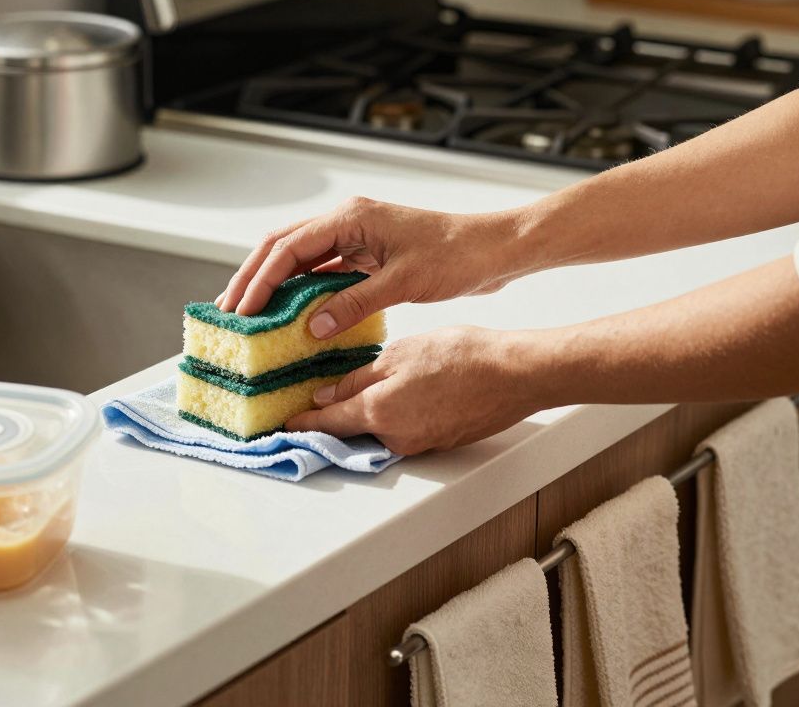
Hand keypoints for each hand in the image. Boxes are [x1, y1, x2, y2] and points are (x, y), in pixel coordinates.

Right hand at [215, 197, 532, 338]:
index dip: (259, 280)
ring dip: (272, 283)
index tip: (242, 310)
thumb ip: (353, 303)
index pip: (287, 248)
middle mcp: (346, 221)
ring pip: (298, 257)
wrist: (493, 249)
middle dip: (252, 277)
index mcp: (350, 218)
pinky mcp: (365, 253)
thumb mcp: (403, 283)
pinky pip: (321, 269)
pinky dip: (300, 289)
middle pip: (282, 246)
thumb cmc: (456, 257)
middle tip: (229, 311)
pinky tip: (288, 311)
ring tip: (249, 312)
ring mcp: (354, 235)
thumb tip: (311, 326)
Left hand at [286, 327, 541, 454]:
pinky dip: (396, 415)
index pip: (326, 423)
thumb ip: (359, 377)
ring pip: (380, 428)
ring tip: (369, 383)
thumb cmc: (462, 356)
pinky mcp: (439, 442)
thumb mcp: (400, 354)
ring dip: (369, 412)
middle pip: (352, 428)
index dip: (302, 422)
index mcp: (378, 413)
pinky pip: (405, 430)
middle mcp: (394, 438)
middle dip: (336, 413)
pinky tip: (406, 391)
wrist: (516, 375)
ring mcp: (419, 444)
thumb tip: (327, 394)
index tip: (281, 424)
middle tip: (320, 393)